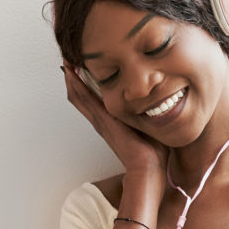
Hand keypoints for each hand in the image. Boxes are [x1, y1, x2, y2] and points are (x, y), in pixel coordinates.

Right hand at [62, 64, 168, 179]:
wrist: (148, 168)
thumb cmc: (151, 152)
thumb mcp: (149, 127)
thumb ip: (150, 115)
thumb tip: (162, 102)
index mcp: (110, 122)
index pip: (92, 100)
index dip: (84, 84)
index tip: (80, 67)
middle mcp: (101, 121)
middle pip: (79, 97)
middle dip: (73, 78)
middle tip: (67, 60)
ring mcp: (100, 121)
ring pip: (79, 97)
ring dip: (72, 79)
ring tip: (66, 62)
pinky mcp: (103, 120)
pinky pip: (86, 100)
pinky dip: (77, 86)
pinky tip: (73, 74)